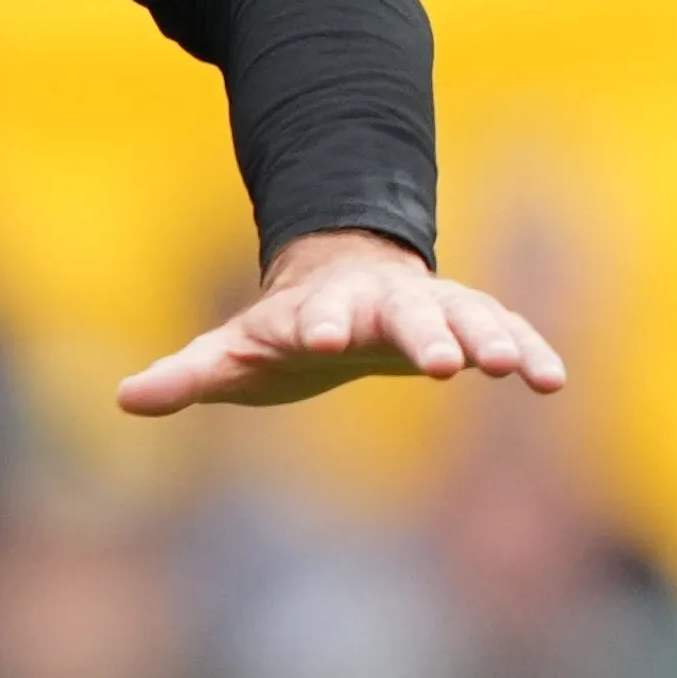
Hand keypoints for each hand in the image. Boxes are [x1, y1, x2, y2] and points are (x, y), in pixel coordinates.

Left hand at [118, 229, 566, 413]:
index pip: (314, 316)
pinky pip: (505, 333)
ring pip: (465, 316)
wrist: (344, 278)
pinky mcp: (467, 324)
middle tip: (445, 362)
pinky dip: (528, 350)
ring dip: (489, 340)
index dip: (316, 325)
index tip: (321, 337)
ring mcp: (430, 308)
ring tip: (514, 370)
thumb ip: (187, 375)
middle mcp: (379, 303)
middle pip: (401, 314)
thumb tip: (124, 399)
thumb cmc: (284, 329)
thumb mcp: (234, 351)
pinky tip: (552, 379)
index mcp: (317, 309)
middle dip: (424, 334)